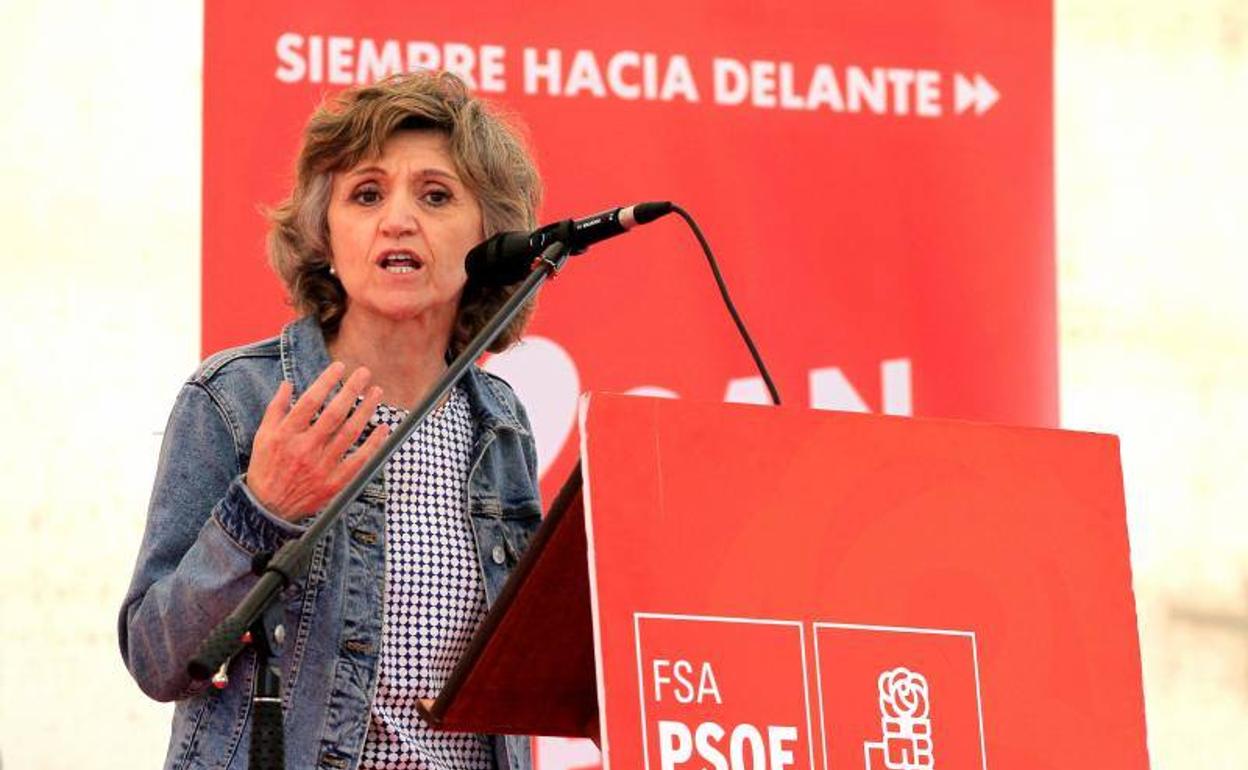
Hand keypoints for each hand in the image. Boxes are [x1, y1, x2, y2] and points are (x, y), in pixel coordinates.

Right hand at [245, 362, 390, 521]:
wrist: (268, 509)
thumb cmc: (266, 467)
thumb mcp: (263, 436)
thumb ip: (276, 409)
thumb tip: (288, 383)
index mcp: (286, 435)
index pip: (310, 401)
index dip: (326, 381)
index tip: (340, 366)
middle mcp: (305, 449)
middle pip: (333, 414)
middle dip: (351, 390)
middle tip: (365, 373)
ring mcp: (321, 467)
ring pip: (350, 433)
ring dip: (366, 410)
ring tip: (377, 392)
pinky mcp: (334, 483)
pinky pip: (359, 460)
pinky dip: (374, 444)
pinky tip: (384, 428)